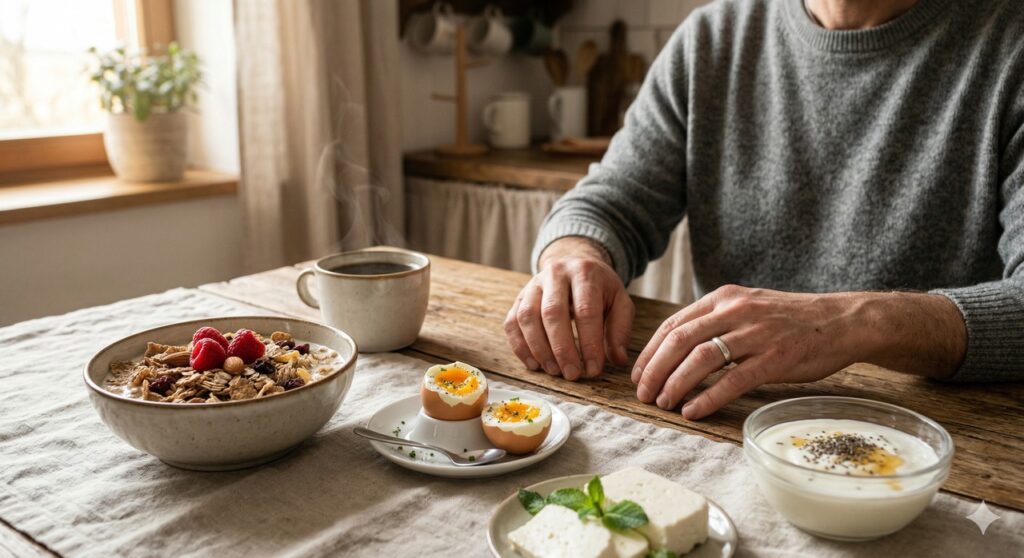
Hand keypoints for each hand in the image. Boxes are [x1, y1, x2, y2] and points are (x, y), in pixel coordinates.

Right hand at [504, 237, 633, 379]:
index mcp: (585, 273)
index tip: (594, 369)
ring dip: (539, 349)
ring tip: (554, 371)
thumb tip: (618, 359)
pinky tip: (534, 364)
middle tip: (571, 374)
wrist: (573, 262)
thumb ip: (620, 328)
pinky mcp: (519, 297)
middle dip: (562, 348)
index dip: (589, 343)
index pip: (586, 310)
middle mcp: (555, 274)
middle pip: (553, 312)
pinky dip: (520, 347)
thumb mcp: (619, 301)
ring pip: (528, 317)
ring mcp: (533, 285)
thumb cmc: (599, 288)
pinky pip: (512, 322)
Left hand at [631, 285, 965, 419]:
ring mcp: (755, 333)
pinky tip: (693, 410)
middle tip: (644, 394)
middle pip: (679, 341)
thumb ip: (716, 322)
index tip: (637, 375)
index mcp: (723, 299)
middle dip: (655, 370)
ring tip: (664, 404)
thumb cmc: (791, 321)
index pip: (673, 324)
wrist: (842, 320)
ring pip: (701, 359)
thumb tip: (678, 348)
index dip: (649, 352)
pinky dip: (708, 397)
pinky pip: (732, 379)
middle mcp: (735, 311)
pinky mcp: (775, 357)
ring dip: (676, 384)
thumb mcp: (747, 308)